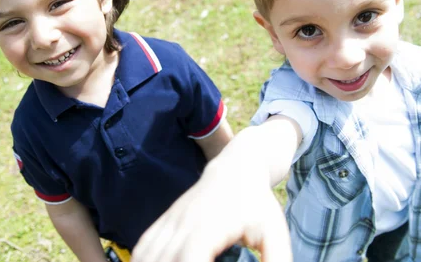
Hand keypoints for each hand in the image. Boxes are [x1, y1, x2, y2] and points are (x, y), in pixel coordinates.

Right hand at [132, 165, 291, 261]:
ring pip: (146, 256)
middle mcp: (183, 225)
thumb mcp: (274, 232)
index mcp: (209, 227)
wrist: (236, 168)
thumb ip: (277, 259)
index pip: (190, 258)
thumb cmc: (257, 204)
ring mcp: (169, 222)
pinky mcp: (163, 221)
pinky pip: (143, 248)